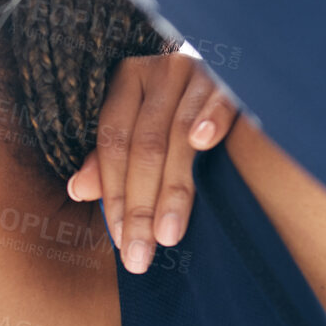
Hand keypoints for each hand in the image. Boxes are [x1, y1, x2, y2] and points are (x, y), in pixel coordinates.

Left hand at [68, 50, 238, 273]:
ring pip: (176, 137)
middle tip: (139, 254)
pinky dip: (211, 118)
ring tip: (167, 235)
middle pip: (143, 146)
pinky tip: (203, 143)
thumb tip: (76, 190)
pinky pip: (221, 99)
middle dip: (139, 206)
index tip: (118, 240)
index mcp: (128, 81)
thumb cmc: (183, 114)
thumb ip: (110, 160)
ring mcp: (197, 70)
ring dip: (172, 190)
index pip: (113, 143)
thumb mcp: (141, 130)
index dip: (113, 193)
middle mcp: (159, 72)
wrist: (249, 76)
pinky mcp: (233, 75)